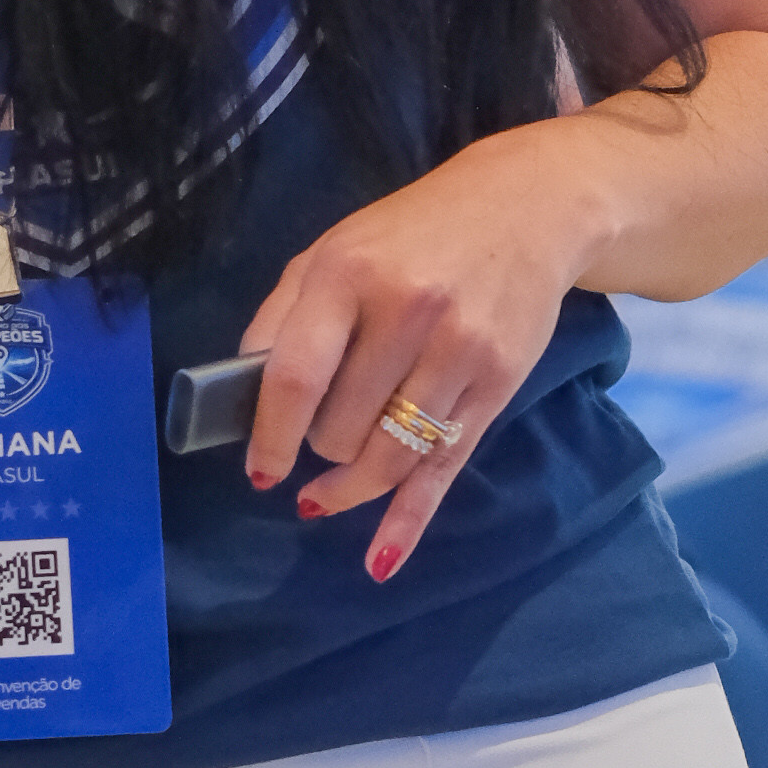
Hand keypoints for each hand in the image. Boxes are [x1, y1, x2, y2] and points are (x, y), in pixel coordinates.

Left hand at [238, 124, 618, 584]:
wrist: (528, 207)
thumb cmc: (412, 234)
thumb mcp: (334, 249)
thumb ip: (282, 315)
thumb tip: (239, 392)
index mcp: (349, 275)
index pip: (297, 376)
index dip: (270, 435)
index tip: (259, 469)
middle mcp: (408, 313)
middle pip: (342, 427)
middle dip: (319, 450)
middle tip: (316, 443)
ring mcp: (460, 351)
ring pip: (389, 456)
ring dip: (350, 489)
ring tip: (325, 497)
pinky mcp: (497, 384)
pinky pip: (442, 468)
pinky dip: (408, 521)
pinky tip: (381, 560)